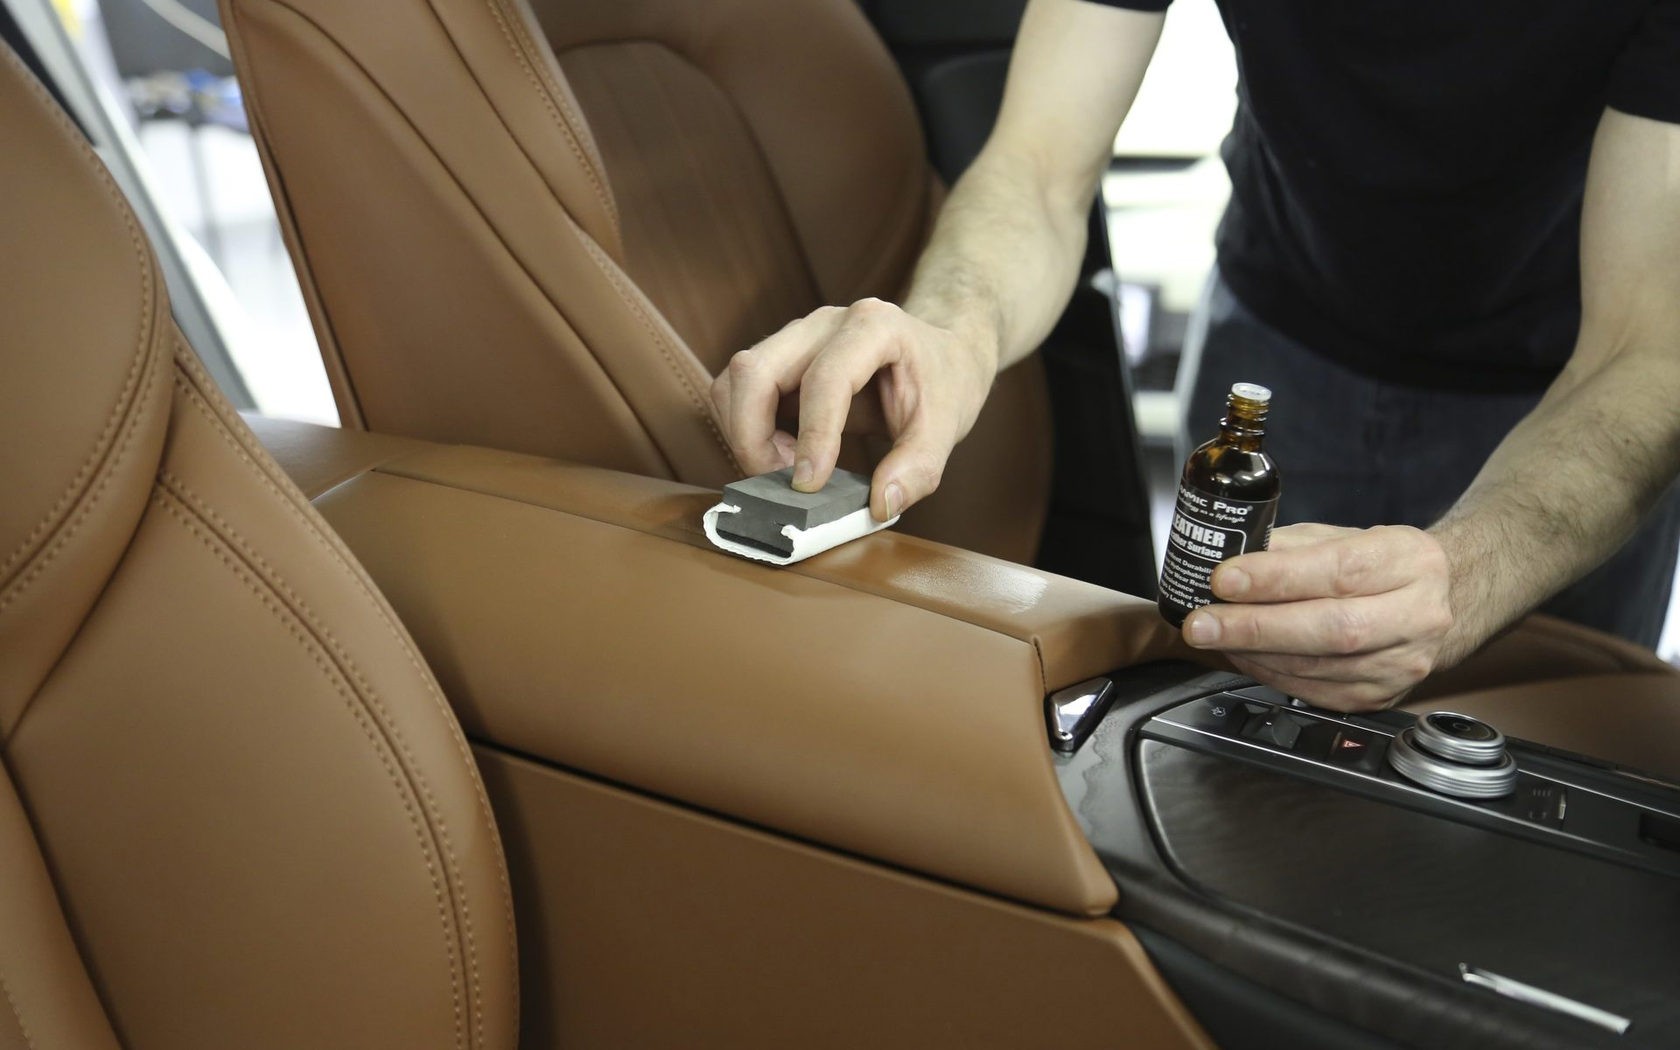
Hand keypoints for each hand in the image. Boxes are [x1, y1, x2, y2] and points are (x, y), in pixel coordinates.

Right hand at [710, 299, 996, 521]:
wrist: (941, 355)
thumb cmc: (944, 383)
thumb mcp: (948, 426)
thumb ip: (918, 468)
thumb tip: (878, 504)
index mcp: (873, 327)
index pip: (824, 378)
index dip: (813, 435)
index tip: (809, 485)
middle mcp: (825, 323)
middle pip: (753, 370)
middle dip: (752, 436)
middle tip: (783, 482)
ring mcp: (797, 337)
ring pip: (735, 379)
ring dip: (745, 433)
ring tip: (787, 467)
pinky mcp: (780, 359)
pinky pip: (739, 391)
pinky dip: (748, 429)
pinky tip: (785, 454)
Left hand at [1180, 523, 1455, 710]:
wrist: (1437, 604)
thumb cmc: (1382, 566)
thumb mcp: (1344, 537)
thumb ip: (1289, 546)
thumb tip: (1228, 558)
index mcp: (1410, 562)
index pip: (1339, 571)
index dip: (1277, 578)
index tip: (1224, 579)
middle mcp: (1417, 617)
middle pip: (1332, 629)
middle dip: (1256, 627)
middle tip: (1203, 622)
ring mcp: (1402, 664)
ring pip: (1319, 666)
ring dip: (1254, 653)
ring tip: (1214, 635)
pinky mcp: (1380, 697)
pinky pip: (1314, 690)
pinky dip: (1269, 673)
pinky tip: (1243, 655)